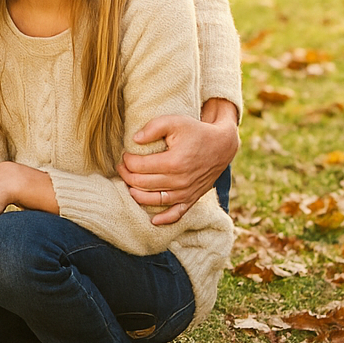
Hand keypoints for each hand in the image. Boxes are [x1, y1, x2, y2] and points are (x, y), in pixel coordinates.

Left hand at [119, 100, 238, 224]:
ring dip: (136, 194)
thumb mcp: (174, 121)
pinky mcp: (192, 198)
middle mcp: (180, 181)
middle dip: (126, 175)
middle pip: (142, 184)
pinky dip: (164, 219)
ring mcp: (186, 192)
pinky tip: (153, 221)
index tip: (125, 154)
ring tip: (129, 183)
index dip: (127, 160)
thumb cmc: (196, 131)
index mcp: (174, 162)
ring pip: (154, 200)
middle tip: (122, 166)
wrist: (221, 145)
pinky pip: (177, 214)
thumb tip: (135, 139)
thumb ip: (153, 127)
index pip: (139, 167)